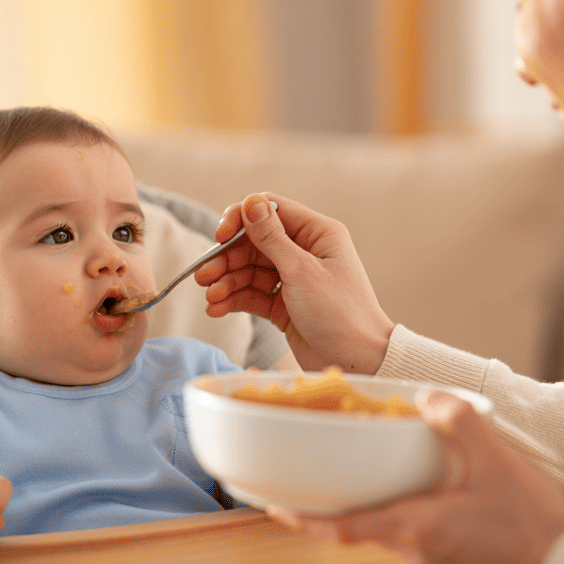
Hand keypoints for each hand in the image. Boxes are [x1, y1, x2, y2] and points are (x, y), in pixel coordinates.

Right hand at [194, 192, 394, 373]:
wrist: (359, 361)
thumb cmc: (341, 314)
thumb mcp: (302, 271)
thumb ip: (272, 238)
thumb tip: (250, 202)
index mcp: (317, 234)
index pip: (270, 211)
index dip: (240, 219)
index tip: (219, 237)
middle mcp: (305, 252)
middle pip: (254, 243)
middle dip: (227, 258)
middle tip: (204, 275)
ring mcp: (294, 279)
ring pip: (249, 270)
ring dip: (227, 281)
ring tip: (210, 297)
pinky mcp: (285, 305)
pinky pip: (253, 294)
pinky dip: (234, 299)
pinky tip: (216, 308)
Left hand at [266, 390, 563, 563]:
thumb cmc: (531, 524)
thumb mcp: (495, 461)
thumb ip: (459, 422)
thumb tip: (428, 396)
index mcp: (413, 527)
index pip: (341, 526)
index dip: (302, 517)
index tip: (272, 506)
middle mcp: (414, 549)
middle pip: (355, 530)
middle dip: (326, 509)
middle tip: (302, 486)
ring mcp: (432, 560)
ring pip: (382, 533)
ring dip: (363, 510)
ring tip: (351, 480)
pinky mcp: (451, 562)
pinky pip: (410, 537)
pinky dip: (395, 515)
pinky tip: (409, 493)